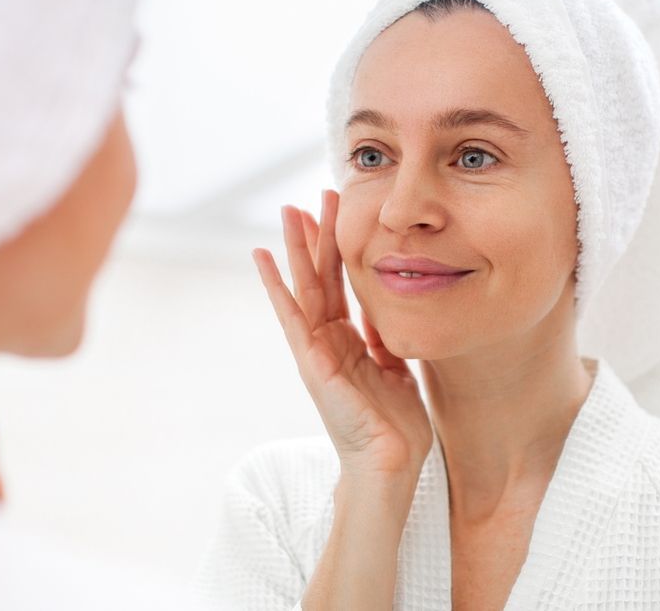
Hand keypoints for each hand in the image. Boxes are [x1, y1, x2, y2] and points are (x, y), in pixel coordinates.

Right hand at [253, 190, 432, 481]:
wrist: (391, 465)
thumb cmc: (394, 425)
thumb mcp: (395, 368)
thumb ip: (385, 337)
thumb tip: (385, 307)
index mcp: (349, 341)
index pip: (341, 284)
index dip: (340, 248)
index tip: (339, 212)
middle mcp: (327, 341)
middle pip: (320, 278)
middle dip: (318, 236)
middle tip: (314, 195)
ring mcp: (315, 350)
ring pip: (304, 288)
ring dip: (297, 248)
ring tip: (289, 210)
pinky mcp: (311, 362)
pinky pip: (291, 316)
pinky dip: (276, 286)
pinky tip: (263, 257)